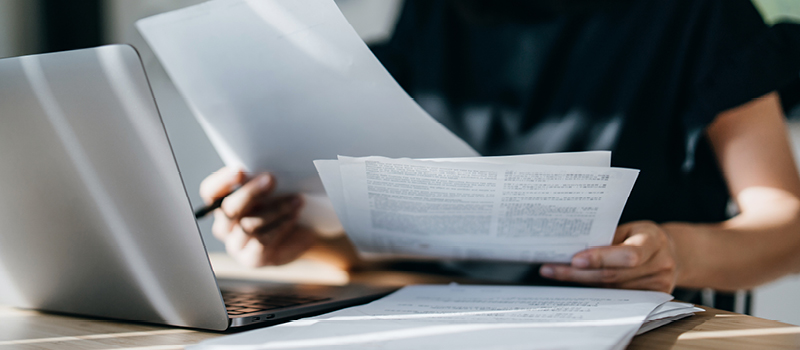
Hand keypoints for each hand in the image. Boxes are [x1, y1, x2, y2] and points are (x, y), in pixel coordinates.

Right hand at [199, 167, 315, 266]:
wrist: (303, 234)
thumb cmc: (283, 205)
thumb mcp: (272, 190)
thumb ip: (260, 181)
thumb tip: (263, 173)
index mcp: (222, 204)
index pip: (211, 191)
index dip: (222, 181)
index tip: (240, 170)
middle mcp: (224, 226)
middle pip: (228, 209)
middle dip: (250, 192)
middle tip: (271, 179)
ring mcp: (235, 245)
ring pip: (248, 226)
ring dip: (275, 209)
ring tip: (296, 199)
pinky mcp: (251, 259)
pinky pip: (262, 241)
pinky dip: (280, 225)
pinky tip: (293, 215)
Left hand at [539, 221, 678, 292]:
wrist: (672, 253)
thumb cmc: (643, 237)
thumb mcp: (629, 229)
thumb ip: (607, 238)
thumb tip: (572, 246)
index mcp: (653, 241)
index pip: (627, 254)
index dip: (601, 258)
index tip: (575, 260)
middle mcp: (660, 265)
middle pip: (613, 275)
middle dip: (579, 274)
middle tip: (552, 270)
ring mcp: (658, 285)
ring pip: (612, 288)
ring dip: (582, 283)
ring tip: (556, 274)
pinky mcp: (652, 298)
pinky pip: (618, 297)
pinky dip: (595, 290)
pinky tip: (576, 284)